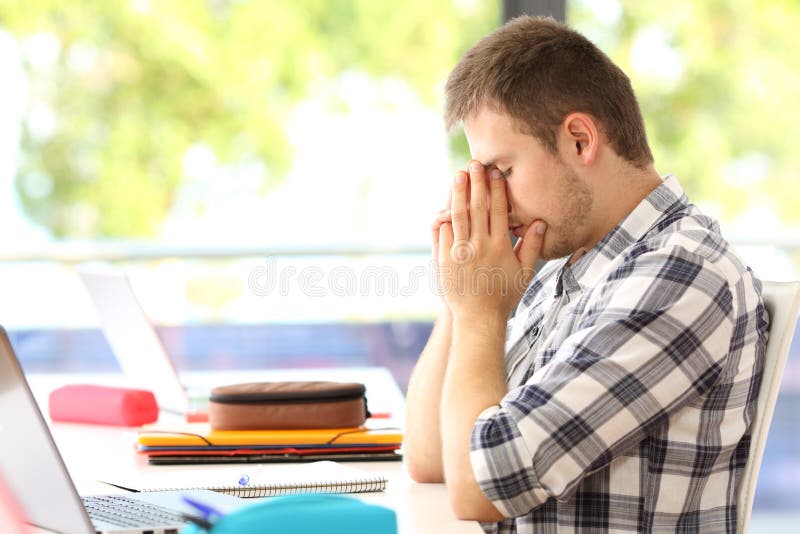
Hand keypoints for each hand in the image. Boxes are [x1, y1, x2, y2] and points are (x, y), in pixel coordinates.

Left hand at [438, 161, 545, 321]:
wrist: (478, 318)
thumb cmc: (503, 296)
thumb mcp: (523, 273)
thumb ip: (530, 247)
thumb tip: (541, 224)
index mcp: (499, 247)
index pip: (498, 211)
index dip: (497, 189)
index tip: (495, 172)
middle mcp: (479, 246)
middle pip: (477, 207)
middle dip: (476, 183)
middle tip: (474, 163)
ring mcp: (460, 252)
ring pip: (458, 216)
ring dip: (457, 193)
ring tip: (457, 175)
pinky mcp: (444, 259)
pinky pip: (442, 233)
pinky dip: (443, 217)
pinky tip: (444, 203)